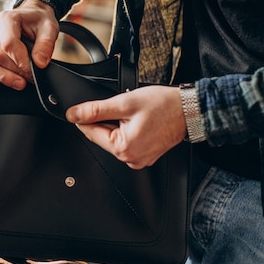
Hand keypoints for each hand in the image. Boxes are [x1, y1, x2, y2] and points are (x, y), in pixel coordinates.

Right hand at [0, 0, 58, 89]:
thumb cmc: (38, 21)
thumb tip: (40, 63)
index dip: (21, 61)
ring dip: (3, 76)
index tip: (33, 71)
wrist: (32, 17)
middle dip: (15, 71)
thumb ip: (46, 44)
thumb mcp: (49, 27)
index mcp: (7, 19)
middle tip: (31, 78)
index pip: (9, 44)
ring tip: (20, 83)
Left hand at [65, 85, 186, 168]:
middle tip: (121, 108)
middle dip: (106, 120)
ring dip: (117, 125)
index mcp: (124, 149)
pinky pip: (126, 142)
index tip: (84, 108)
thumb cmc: (163, 106)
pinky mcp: (145, 155)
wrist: (190, 109)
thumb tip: (74, 114)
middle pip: (102, 137)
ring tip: (134, 114)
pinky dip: (127, 130)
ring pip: (114, 139)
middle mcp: (130, 159)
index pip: (91, 133)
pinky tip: (138, 121)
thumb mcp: (124, 103)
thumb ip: (95, 110)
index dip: (86, 118)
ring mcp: (139, 159)